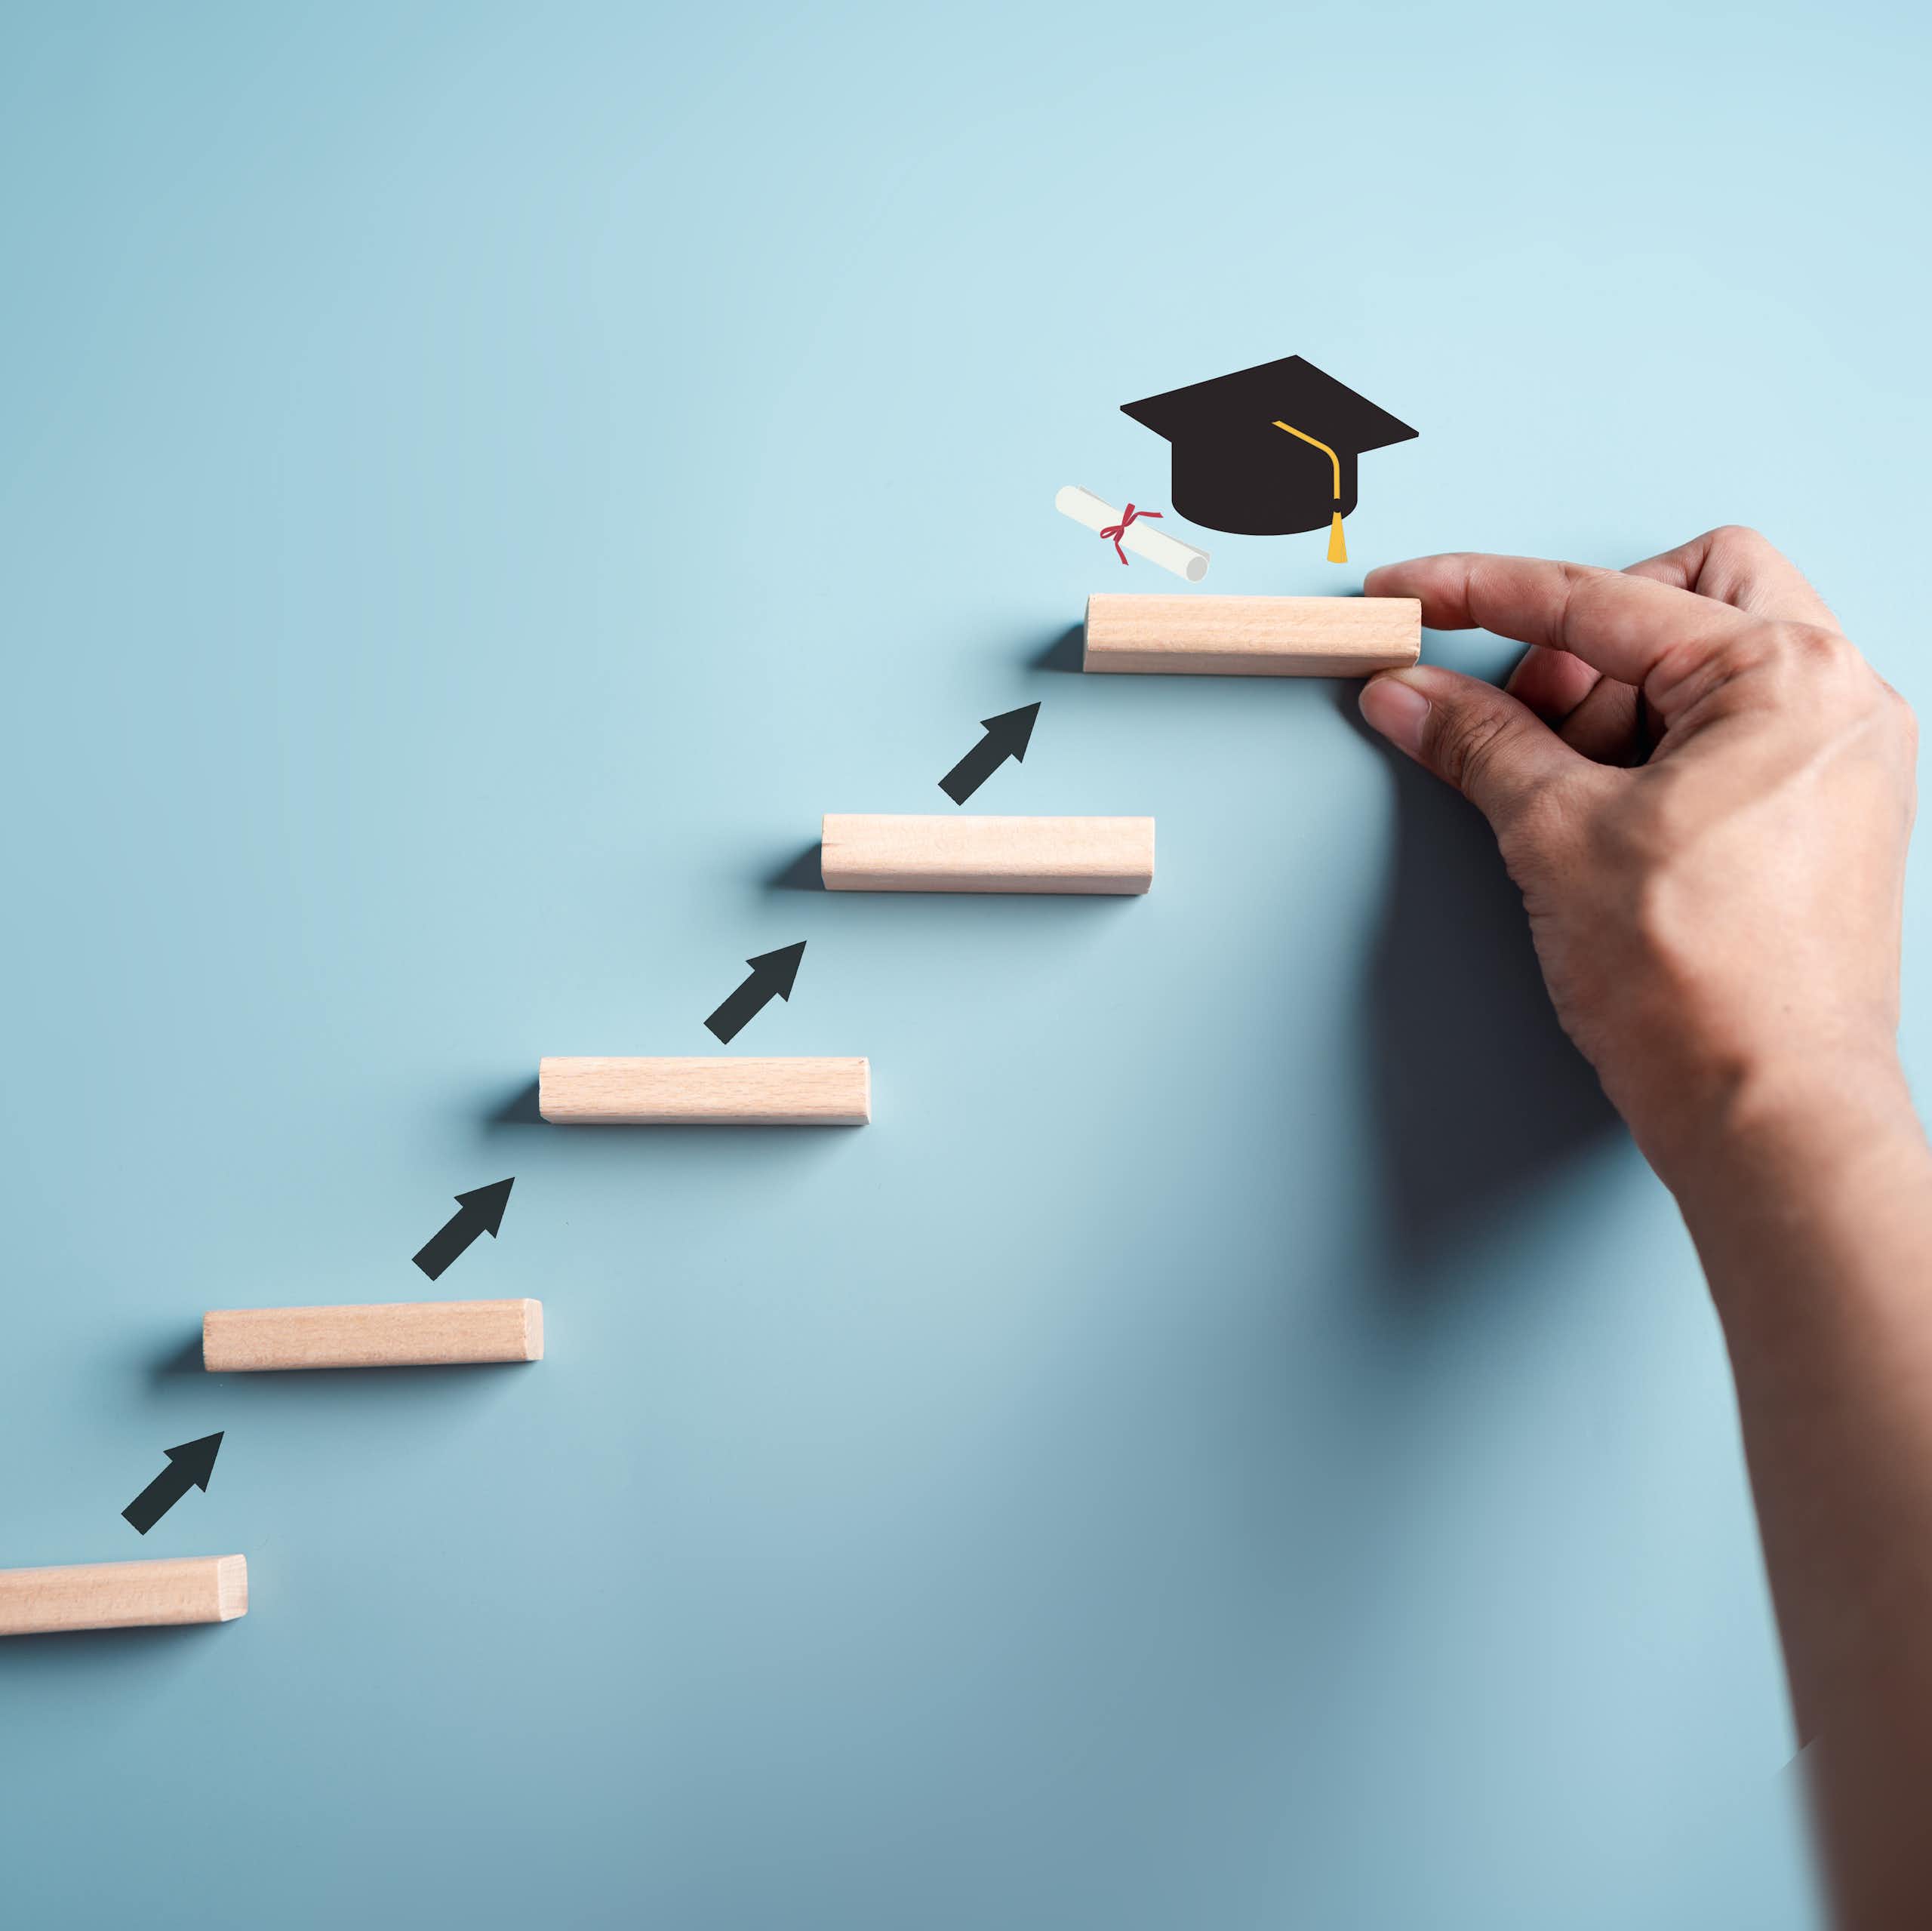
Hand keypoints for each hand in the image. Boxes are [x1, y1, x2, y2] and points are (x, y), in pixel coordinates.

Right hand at [1358, 528, 1917, 1184]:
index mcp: (1786, 676)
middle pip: (1691, 592)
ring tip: (1571, 802)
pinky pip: (1734, 733)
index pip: (1601, 600)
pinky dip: (1660, 753)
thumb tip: (1409, 692)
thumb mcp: (1555, 837)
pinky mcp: (1830, 813)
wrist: (1769, 1114)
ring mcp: (1845, 756)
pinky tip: (1611, 824)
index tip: (1413, 598)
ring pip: (1711, 665)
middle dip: (1590, 637)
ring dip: (1620, 706)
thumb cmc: (1699, 985)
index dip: (1483, 593)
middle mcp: (1840, 697)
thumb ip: (1477, 741)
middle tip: (1528, 716)